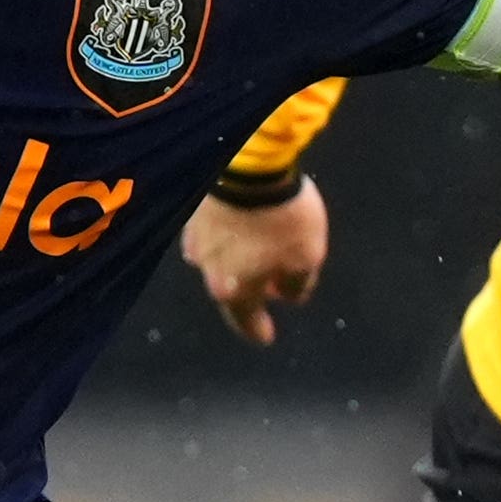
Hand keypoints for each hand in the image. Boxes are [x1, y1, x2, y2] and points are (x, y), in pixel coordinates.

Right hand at [183, 184, 327, 344]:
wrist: (247, 164)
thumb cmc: (281, 218)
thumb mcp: (306, 257)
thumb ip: (298, 284)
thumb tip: (290, 296)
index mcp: (234, 289)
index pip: (246, 320)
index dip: (258, 330)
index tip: (266, 337)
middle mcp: (207, 270)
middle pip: (230, 289)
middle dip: (251, 290)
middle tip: (271, 287)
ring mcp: (195, 240)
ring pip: (219, 259)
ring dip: (237, 259)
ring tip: (256, 249)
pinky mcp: (194, 211)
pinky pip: (213, 233)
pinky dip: (228, 235)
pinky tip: (241, 224)